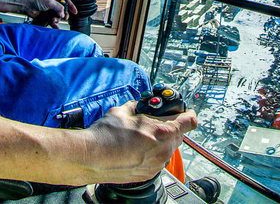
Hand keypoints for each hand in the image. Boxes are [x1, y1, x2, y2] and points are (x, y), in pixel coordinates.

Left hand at [28, 0, 76, 27]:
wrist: (27, 5)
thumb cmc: (36, 0)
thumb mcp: (50, 2)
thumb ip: (58, 7)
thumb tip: (63, 13)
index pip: (66, 1)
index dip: (71, 6)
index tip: (75, 12)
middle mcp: (53, 4)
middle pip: (62, 10)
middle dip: (64, 14)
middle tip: (64, 17)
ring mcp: (49, 11)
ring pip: (57, 16)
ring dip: (57, 19)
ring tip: (53, 19)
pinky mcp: (46, 16)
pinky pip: (52, 21)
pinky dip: (54, 25)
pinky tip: (56, 27)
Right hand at [82, 101, 196, 183]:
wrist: (91, 158)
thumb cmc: (106, 136)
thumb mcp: (124, 111)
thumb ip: (138, 108)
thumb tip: (140, 107)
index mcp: (161, 132)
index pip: (188, 122)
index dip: (188, 114)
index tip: (186, 112)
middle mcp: (162, 150)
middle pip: (178, 135)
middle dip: (171, 126)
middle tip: (158, 120)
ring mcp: (156, 164)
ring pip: (168, 148)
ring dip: (162, 140)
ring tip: (143, 134)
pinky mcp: (147, 174)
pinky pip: (158, 159)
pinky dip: (153, 152)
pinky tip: (138, 147)